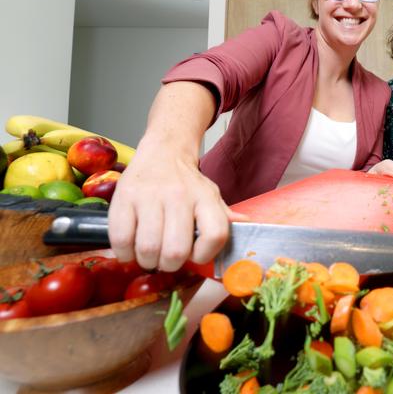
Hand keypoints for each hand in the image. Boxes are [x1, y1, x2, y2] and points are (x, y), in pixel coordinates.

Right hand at [108, 141, 246, 271]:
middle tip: (167, 260)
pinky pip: (121, 240)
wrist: (162, 152)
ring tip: (149, 254)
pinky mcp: (124, 197)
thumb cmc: (188, 182)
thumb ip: (225, 216)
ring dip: (147, 261)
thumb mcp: (211, 195)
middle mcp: (179, 196)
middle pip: (176, 251)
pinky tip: (131, 248)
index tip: (196, 255)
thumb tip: (247, 225)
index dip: (206, 255)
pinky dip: (124, 253)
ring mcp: (149, 196)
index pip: (215, 235)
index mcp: (205, 198)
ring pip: (148, 249)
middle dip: (170, 265)